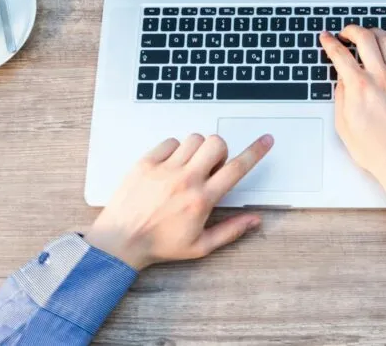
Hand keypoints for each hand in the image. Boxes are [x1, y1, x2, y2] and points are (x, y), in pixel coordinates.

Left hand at [84, 133, 272, 269]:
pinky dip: (175, 149)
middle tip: (211, 166)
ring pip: (194, 139)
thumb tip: (254, 220)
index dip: (256, 152)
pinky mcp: (146, 163)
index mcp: (201, 200)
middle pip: (216, 144)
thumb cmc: (158, 245)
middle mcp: (185, 180)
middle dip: (220, 150)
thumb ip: (231, 231)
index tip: (265, 141)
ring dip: (198, 149)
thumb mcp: (200, 246)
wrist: (120, 241)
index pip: (236, 169)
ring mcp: (164, 169)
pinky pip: (170, 141)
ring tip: (189, 166)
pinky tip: (171, 165)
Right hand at [320, 27, 385, 204]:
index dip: (329, 42)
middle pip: (365, 38)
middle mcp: (381, 78)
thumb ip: (341, 97)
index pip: (340, 54)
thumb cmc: (377, 152)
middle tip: (347, 33)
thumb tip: (342, 79)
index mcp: (359, 88)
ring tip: (369, 36)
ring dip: (375, 33)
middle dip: (351, 30)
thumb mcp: (344, 127)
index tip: (327, 38)